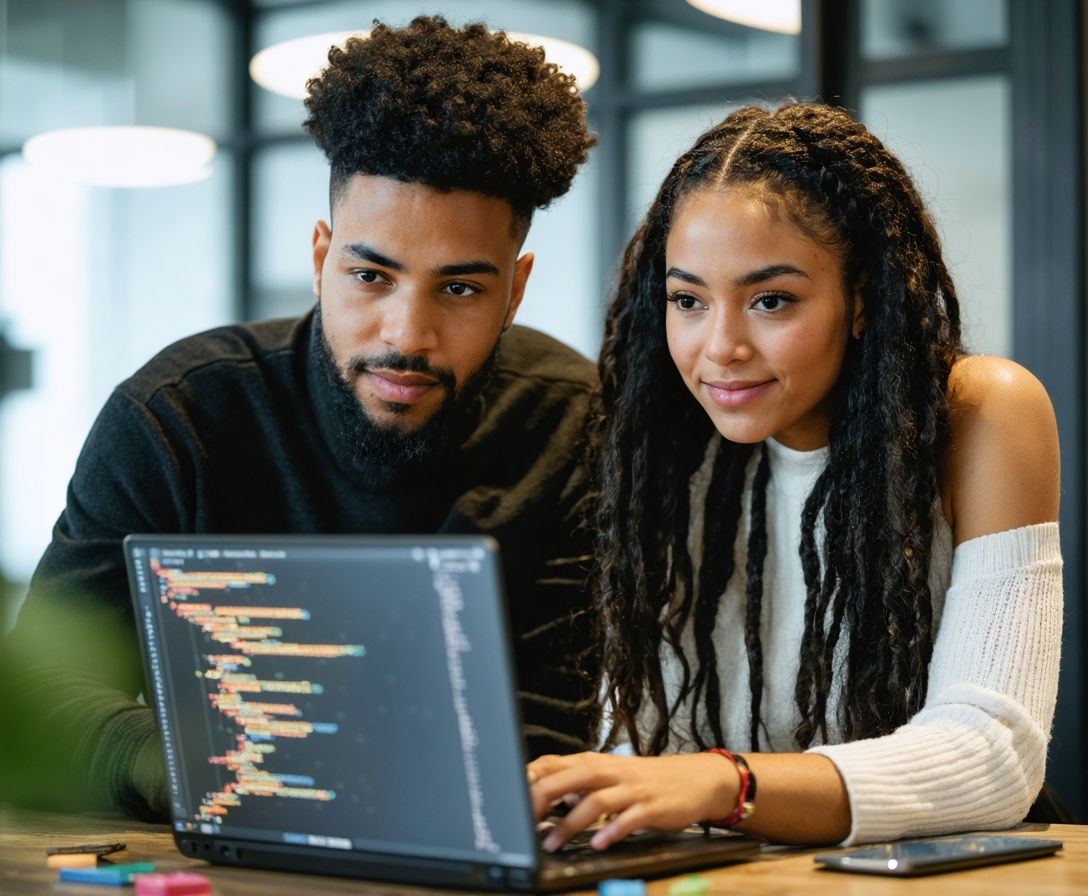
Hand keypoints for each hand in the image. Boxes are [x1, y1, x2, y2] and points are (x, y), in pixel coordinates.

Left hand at [527, 751, 738, 851]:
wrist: (694, 780)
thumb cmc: (646, 781)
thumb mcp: (609, 777)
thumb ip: (578, 785)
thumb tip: (543, 798)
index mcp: (595, 763)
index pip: (553, 763)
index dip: (529, 780)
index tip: (509, 800)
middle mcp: (610, 771)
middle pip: (568, 778)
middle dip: (541, 800)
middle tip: (522, 823)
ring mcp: (631, 789)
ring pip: (594, 801)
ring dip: (569, 824)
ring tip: (551, 845)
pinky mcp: (650, 807)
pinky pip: (627, 819)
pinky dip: (610, 832)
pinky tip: (597, 844)